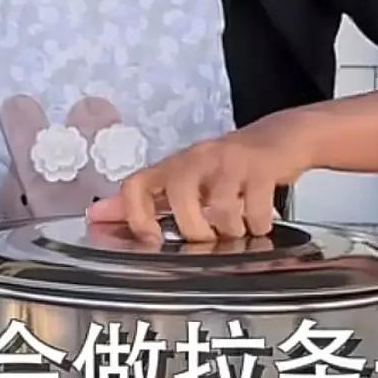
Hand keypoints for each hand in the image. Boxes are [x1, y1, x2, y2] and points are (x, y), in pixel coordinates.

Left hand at [85, 111, 314, 243]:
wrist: (280, 138)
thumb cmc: (226, 166)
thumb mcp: (183, 179)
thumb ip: (143, 199)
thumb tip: (96, 215)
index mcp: (174, 166)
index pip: (136, 183)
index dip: (136, 215)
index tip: (152, 239)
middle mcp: (197, 159)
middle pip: (180, 195)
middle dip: (194, 229)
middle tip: (208, 237)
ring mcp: (230, 162)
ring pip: (220, 206)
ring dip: (230, 229)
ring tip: (236, 228)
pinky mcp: (261, 167)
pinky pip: (255, 208)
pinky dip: (257, 224)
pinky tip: (258, 221)